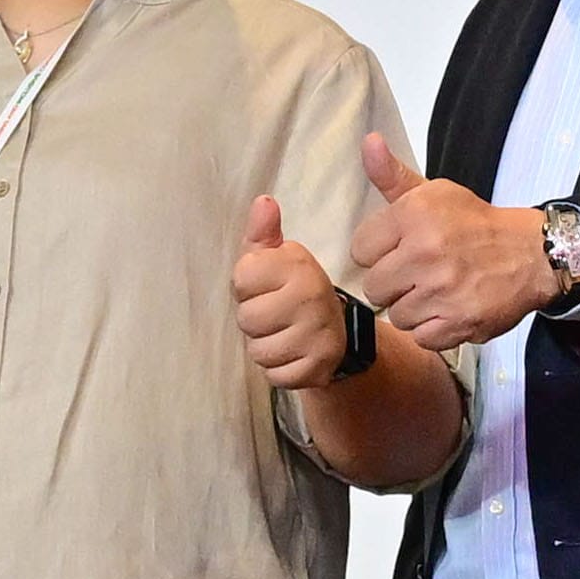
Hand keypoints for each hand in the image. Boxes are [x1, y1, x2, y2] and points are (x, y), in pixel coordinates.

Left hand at [230, 190, 355, 391]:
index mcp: (298, 264)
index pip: (242, 278)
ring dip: (265, 347)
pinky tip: (293, 355)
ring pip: (259, 351)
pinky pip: (275, 376)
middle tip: (275, 315)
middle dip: (254, 321)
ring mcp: (319, 333)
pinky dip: (279, 370)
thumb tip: (263, 201)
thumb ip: (263, 233)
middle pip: (247, 319)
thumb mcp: (277, 258)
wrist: (337, 332)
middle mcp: (312, 296)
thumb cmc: (293, 290)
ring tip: (283, 334)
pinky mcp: (320, 366)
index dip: (246, 287)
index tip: (264, 287)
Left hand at [353, 131, 563, 355]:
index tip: (402, 250)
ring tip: (436, 292)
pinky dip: (434, 330)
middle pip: (374, 288)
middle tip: (420, 274)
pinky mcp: (459, 323)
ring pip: (397, 316)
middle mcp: (425, 252)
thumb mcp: (434, 193)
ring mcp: (442, 291)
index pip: (360, 251)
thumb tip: (369, 142)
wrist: (531, 254)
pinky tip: (448, 311)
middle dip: (394, 283)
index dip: (380, 253)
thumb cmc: (475, 224)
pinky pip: (422, 337)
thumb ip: (392, 176)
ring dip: (414, 308)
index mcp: (413, 215)